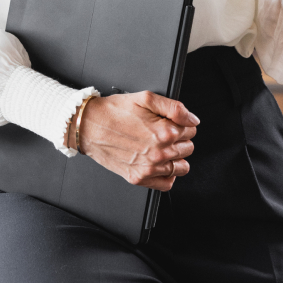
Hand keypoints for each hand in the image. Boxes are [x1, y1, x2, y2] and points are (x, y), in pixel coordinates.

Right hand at [72, 91, 197, 190]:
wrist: (89, 126)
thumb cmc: (114, 111)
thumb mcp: (146, 98)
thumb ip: (175, 108)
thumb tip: (193, 119)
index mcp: (164, 132)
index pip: (192, 129)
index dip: (183, 122)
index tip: (171, 121)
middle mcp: (159, 154)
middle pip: (189, 148)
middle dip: (180, 138)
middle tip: (163, 130)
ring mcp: (149, 169)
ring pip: (182, 167)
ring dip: (176, 156)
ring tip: (161, 146)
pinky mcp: (139, 179)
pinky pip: (167, 184)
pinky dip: (167, 174)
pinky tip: (157, 162)